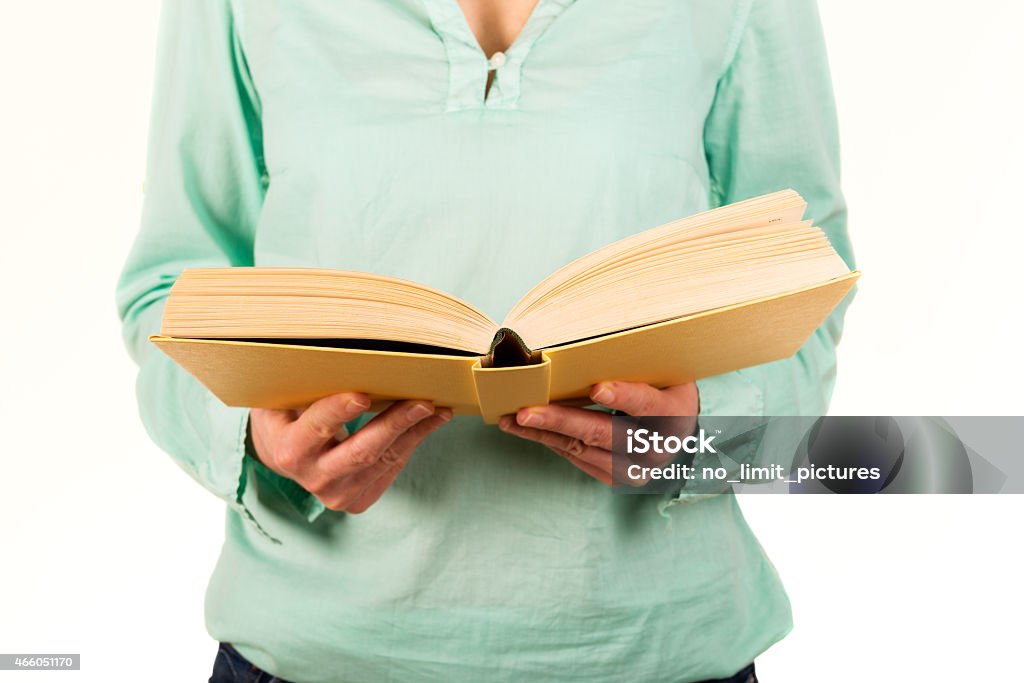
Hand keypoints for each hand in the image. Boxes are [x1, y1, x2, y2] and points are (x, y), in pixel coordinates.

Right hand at [250, 394, 451, 512]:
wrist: (286, 456)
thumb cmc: (288, 417)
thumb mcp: (282, 399)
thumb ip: (304, 385)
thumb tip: (341, 356)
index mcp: (289, 452)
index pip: (316, 429)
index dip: (337, 412)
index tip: (362, 395)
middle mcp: (314, 479)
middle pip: (361, 452)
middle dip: (394, 424)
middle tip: (422, 403)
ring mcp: (338, 495)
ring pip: (384, 460)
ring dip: (415, 432)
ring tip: (439, 409)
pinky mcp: (359, 499)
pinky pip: (392, 468)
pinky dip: (413, 442)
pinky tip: (430, 422)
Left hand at [498, 381, 698, 484]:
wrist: (678, 434)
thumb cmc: (665, 390)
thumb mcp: (665, 372)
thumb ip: (639, 362)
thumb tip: (591, 335)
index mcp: (674, 415)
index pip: (648, 405)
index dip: (623, 396)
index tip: (597, 388)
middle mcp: (656, 448)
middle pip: (604, 434)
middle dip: (561, 421)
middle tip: (525, 411)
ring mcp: (634, 469)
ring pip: (582, 449)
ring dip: (542, 433)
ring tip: (510, 418)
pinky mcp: (614, 478)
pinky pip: (575, 458)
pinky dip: (549, 441)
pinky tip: (524, 428)